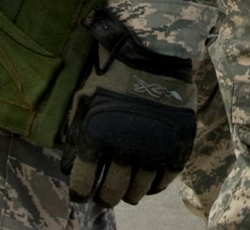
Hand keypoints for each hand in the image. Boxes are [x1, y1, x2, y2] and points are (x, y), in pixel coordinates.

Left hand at [62, 15, 194, 206]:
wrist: (153, 52)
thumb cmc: (113, 74)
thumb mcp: (85, 101)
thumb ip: (78, 134)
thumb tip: (72, 164)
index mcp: (96, 137)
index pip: (83, 182)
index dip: (79, 192)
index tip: (81, 194)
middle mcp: (124, 148)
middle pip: (112, 191)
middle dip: (105, 197)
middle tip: (105, 196)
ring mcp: (153, 148)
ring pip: (139, 189)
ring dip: (130, 193)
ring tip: (127, 191)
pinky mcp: (177, 143)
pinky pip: (166, 178)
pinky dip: (156, 186)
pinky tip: (149, 183)